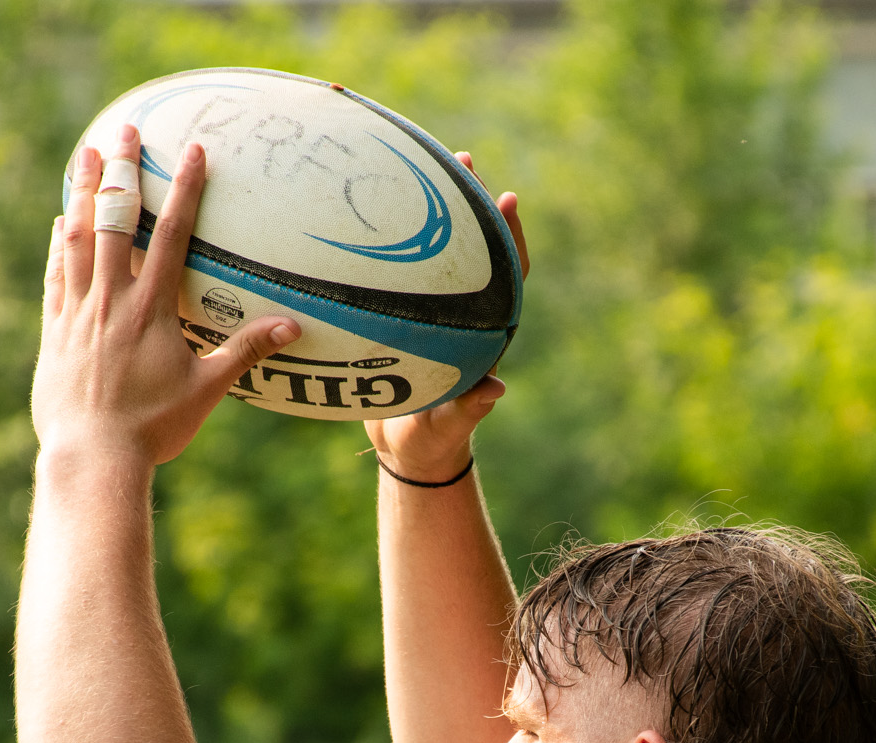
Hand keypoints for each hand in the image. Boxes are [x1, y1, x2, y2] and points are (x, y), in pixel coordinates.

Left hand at [33, 123, 297, 465]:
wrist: (92, 455)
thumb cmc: (155, 428)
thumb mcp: (207, 391)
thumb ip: (245, 352)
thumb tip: (292, 327)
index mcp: (152, 310)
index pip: (172, 236)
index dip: (186, 192)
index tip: (194, 153)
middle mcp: (112, 301)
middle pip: (116, 221)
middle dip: (123, 172)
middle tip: (126, 132)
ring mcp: (78, 312)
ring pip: (78, 238)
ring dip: (84, 193)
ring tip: (87, 156)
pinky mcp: (56, 331)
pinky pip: (56, 274)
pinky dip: (60, 244)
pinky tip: (61, 222)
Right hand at [366, 152, 529, 480]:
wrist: (408, 451)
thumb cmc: (429, 442)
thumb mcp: (444, 429)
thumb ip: (467, 412)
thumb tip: (496, 391)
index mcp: (484, 331)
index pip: (510, 276)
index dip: (511, 238)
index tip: (506, 199)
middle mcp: (466, 311)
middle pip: (479, 246)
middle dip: (472, 200)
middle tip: (461, 158)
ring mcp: (436, 308)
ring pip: (441, 248)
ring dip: (434, 206)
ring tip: (419, 160)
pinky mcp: (407, 312)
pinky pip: (402, 268)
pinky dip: (391, 236)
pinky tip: (364, 207)